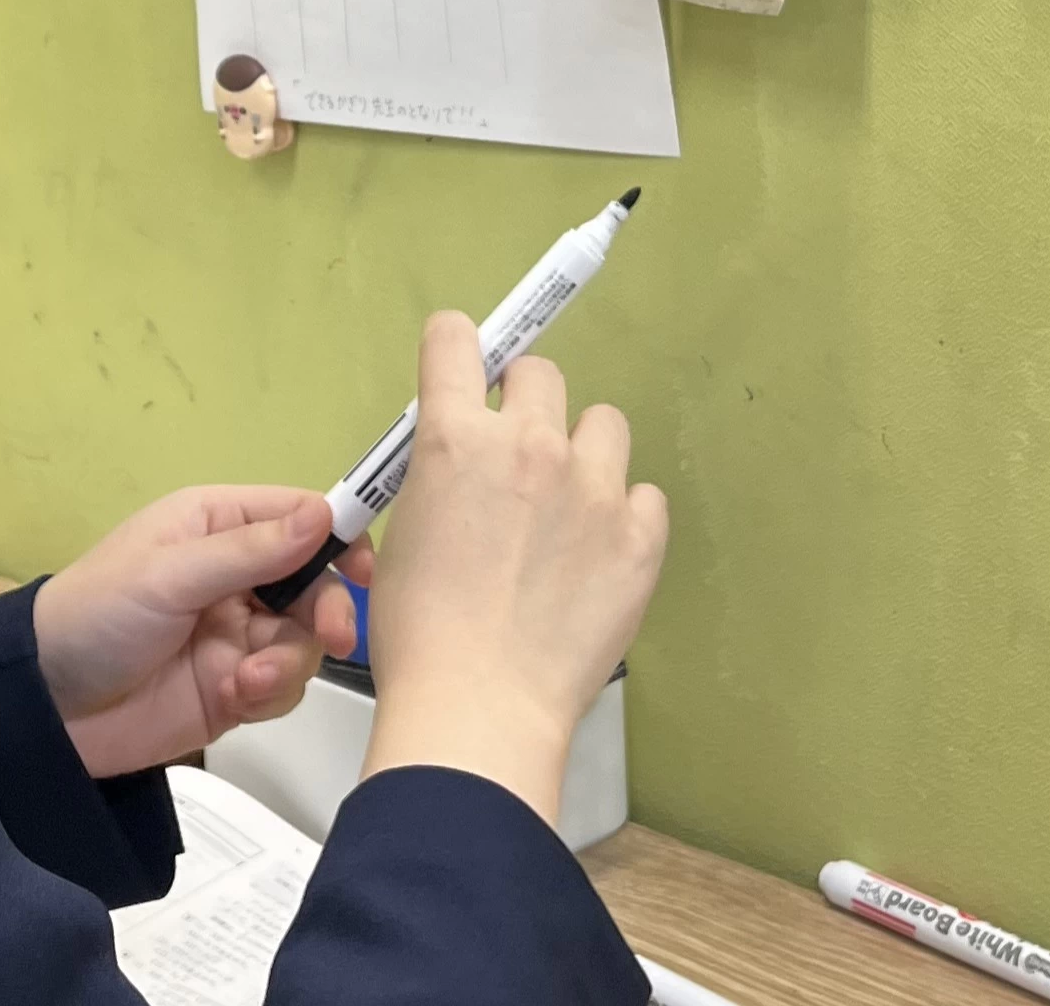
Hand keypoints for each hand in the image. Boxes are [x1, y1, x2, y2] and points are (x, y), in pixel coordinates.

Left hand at [31, 486, 372, 778]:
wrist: (45, 710)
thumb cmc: (95, 617)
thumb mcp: (169, 576)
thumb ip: (251, 551)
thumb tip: (325, 514)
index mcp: (217, 526)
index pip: (300, 517)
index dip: (340, 538)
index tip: (365, 571)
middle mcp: (235, 575)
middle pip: (316, 584)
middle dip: (327, 611)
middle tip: (333, 638)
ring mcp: (237, 634)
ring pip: (304, 641)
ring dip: (288, 661)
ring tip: (247, 680)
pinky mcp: (234, 688)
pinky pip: (282, 686)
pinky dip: (269, 693)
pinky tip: (234, 697)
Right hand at [358, 312, 669, 824]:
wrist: (479, 707)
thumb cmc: (422, 636)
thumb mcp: (404, 536)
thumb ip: (440, 478)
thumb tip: (463, 467)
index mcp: (455, 440)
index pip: (455, 341)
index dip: (457, 349)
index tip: (464, 369)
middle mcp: (529, 445)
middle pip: (538, 374)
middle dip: (524, 405)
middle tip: (515, 458)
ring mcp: (594, 487)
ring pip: (603, 424)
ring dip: (584, 453)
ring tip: (568, 511)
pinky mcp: (641, 534)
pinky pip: (645, 495)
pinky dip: (625, 518)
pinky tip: (598, 560)